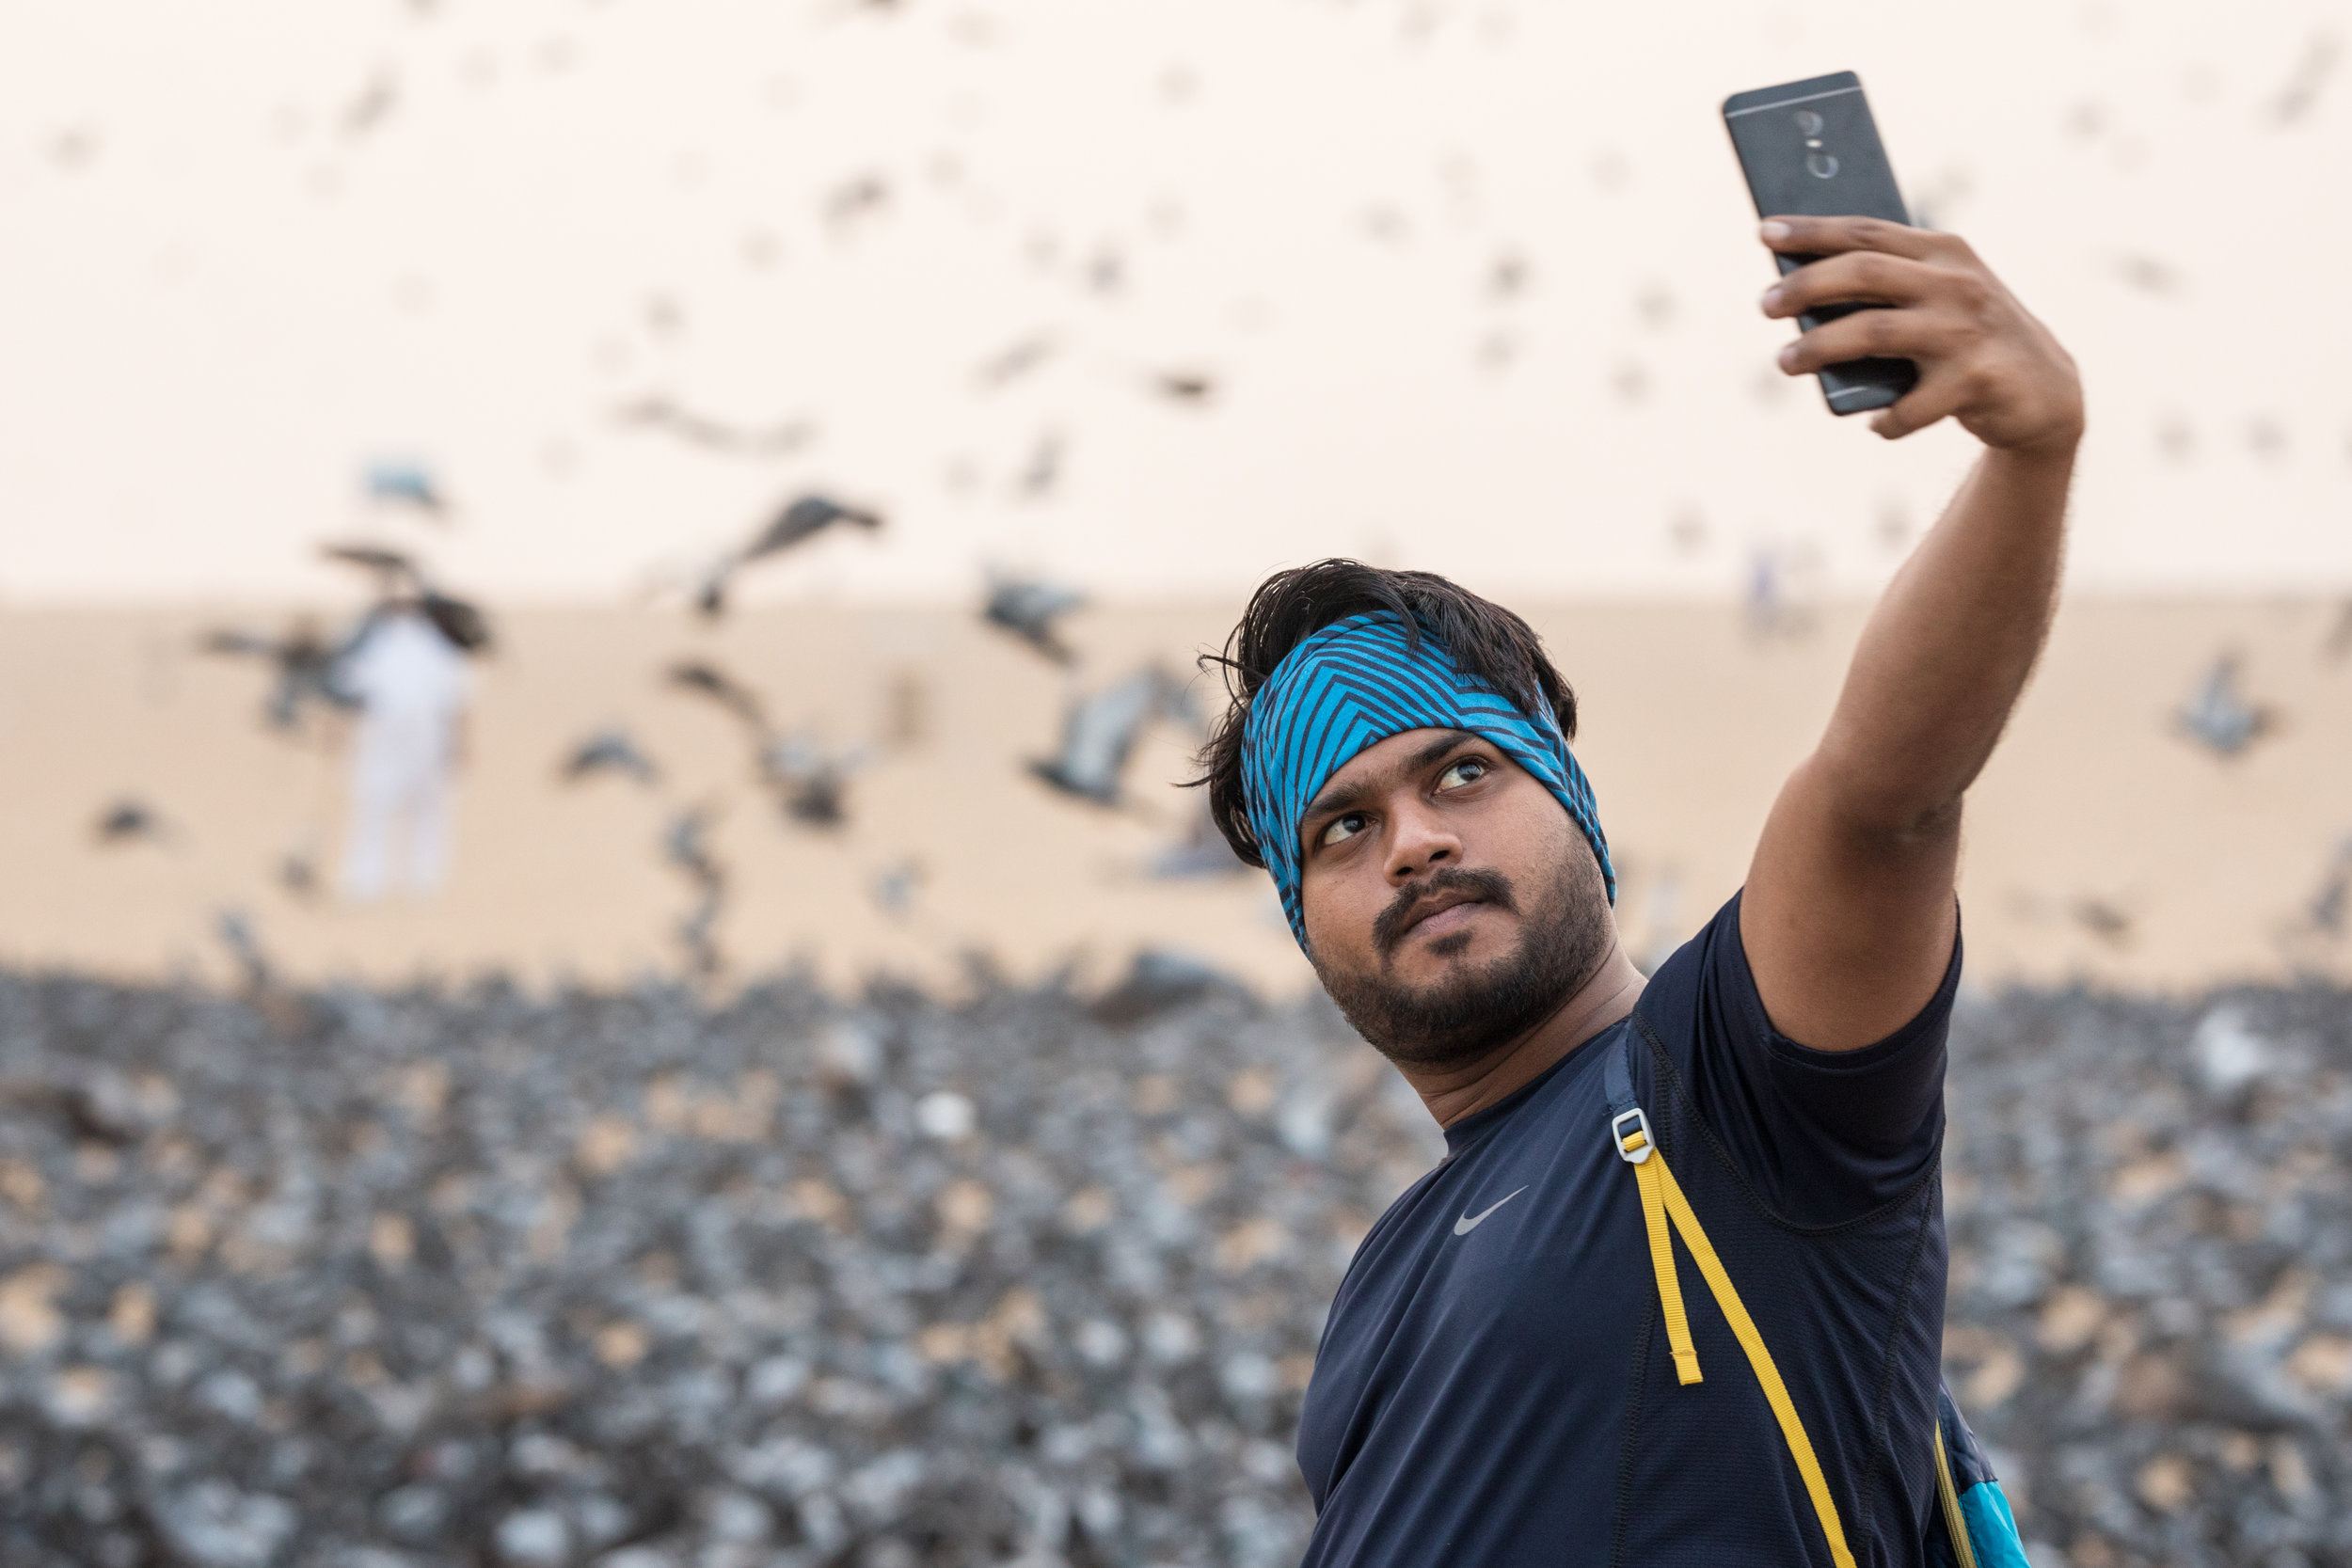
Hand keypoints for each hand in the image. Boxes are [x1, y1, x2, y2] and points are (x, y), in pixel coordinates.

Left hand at [1759, 216, 2082, 453]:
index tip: (1766, 232)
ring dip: (1819, 348)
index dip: (1813, 231)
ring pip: (1873, 332)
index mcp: (1944, 252)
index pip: (1867, 232)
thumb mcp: (1937, 299)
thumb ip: (1887, 289)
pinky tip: (1876, 423)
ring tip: (1786, 361)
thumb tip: (1798, 296)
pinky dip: (1885, 419)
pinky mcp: (1977, 380)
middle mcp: (1956, 283)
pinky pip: (1909, 405)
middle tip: (1766, 305)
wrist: (2046, 390)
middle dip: (1806, 286)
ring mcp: (1967, 330)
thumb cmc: (1968, 339)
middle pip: (1863, 272)